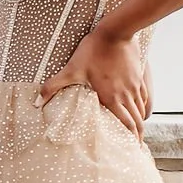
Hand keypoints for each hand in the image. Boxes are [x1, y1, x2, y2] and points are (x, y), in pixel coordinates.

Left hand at [39, 23, 148, 138]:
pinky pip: (144, 96)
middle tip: (136, 148)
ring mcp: (134, 86)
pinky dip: (144, 107)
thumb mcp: (71, 69)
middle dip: (137, 136)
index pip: (125, 124)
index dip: (129, 139)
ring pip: (142, 110)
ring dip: (141, 123)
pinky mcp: (139, 76)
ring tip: (139, 133)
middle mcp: (126, 95)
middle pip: (137, 122)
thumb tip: (37, 102)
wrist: (116, 32)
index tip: (131, 150)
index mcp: (112, 98)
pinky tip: (142, 110)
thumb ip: (54, 86)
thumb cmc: (93, 51)